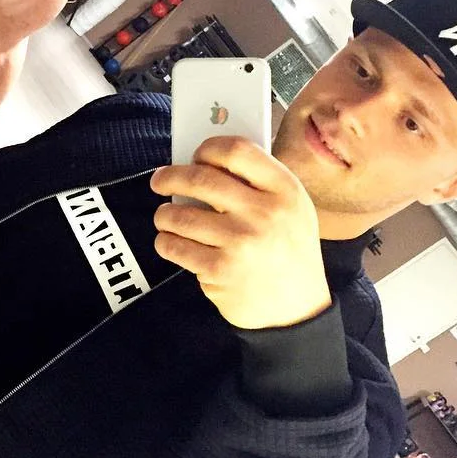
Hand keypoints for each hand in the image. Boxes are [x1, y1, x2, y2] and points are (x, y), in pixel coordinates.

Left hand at [149, 136, 330, 329]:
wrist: (297, 309)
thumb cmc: (287, 250)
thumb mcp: (291, 208)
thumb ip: (256, 182)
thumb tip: (202, 161)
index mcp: (284, 190)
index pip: (236, 150)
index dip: (207, 149)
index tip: (194, 156)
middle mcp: (264, 213)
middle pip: (199, 178)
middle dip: (169, 177)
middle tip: (159, 181)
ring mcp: (241, 242)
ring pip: (178, 214)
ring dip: (164, 215)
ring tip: (166, 218)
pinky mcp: (219, 269)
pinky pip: (174, 246)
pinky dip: (166, 242)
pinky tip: (173, 242)